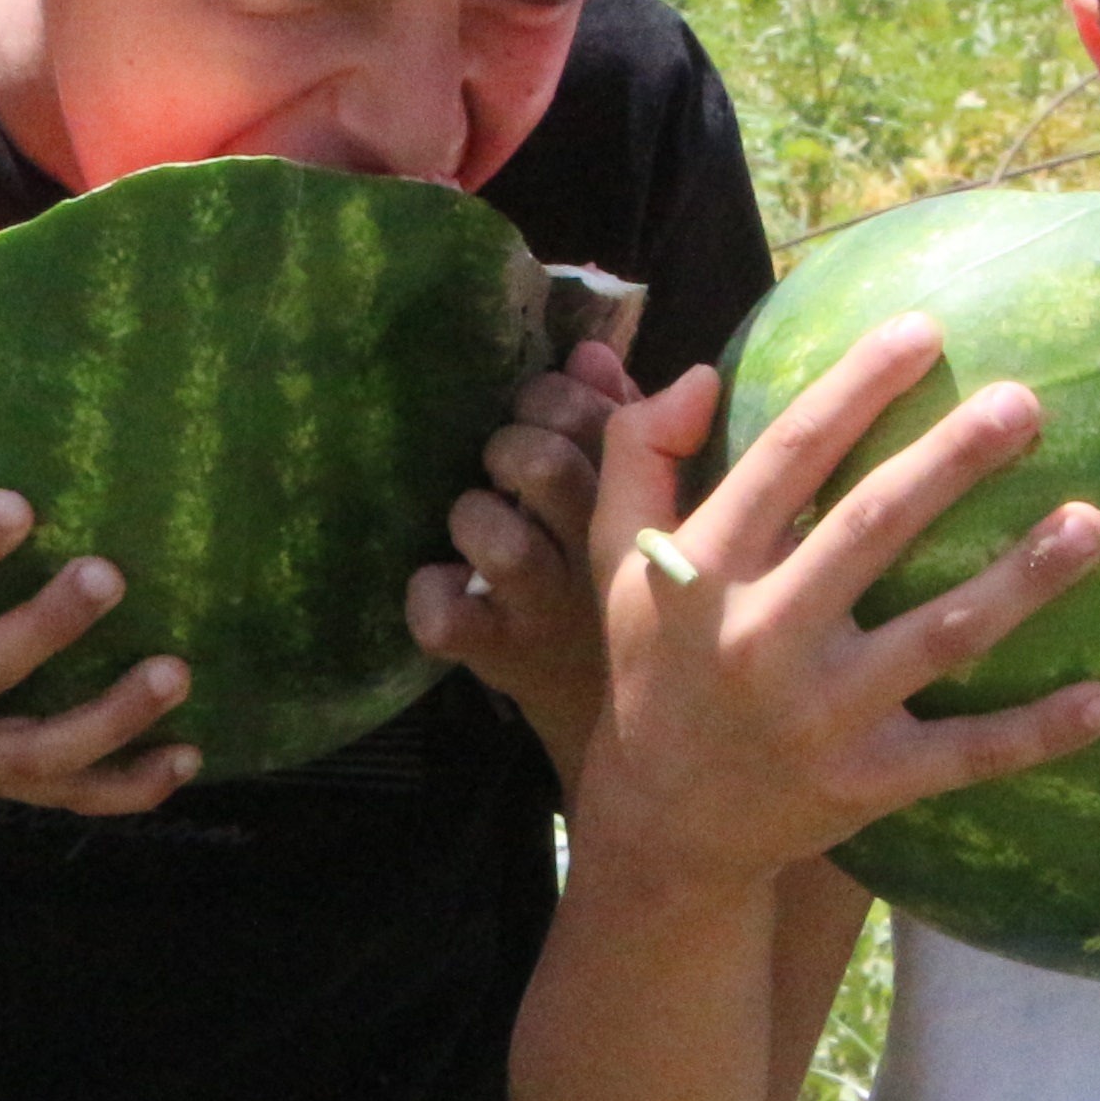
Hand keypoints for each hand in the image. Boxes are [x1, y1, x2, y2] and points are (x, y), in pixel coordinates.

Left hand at [412, 339, 637, 776]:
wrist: (665, 750)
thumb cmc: (654, 610)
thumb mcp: (668, 516)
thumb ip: (629, 429)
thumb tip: (587, 350)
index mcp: (650, 513)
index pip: (604, 422)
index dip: (558, 396)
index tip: (553, 411)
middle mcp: (601, 560)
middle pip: (544, 465)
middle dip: (511, 444)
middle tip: (510, 467)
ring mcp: (551, 613)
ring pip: (495, 536)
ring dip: (473, 514)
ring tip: (483, 525)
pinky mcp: (506, 660)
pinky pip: (447, 620)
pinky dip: (431, 597)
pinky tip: (447, 589)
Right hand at [570, 319, 1099, 898]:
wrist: (662, 825)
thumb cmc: (656, 666)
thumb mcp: (616, 561)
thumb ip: (641, 456)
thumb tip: (710, 374)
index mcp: (704, 569)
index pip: (787, 457)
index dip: (857, 388)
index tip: (925, 330)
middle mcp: (764, 636)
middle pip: (873, 530)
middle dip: (952, 461)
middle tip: (1027, 403)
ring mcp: (822, 716)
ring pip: (939, 636)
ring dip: (1021, 579)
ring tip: (1093, 522)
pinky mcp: (868, 783)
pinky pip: (965, 754)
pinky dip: (1038, 731)